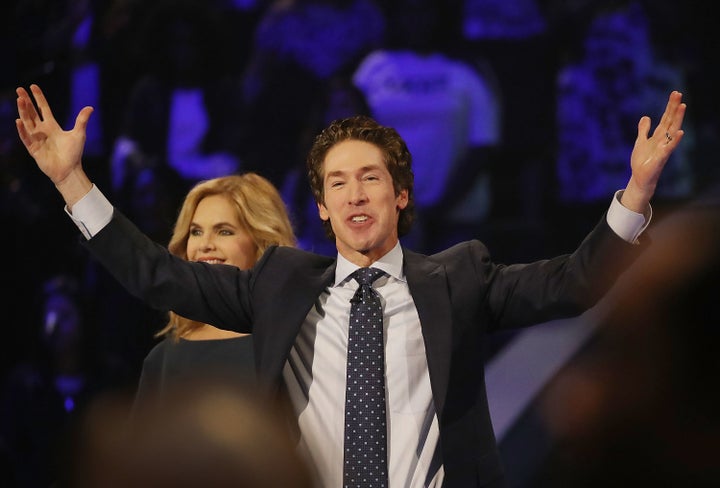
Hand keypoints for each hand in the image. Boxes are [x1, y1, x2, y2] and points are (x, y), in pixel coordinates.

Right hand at [16, 84, 94, 205]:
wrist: (69, 171)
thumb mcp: (79, 134)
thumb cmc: (74, 154)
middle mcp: (42, 131)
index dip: (38, 98)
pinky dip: (22, 130)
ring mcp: (36, 139)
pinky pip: (26, 137)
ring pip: (27, 122)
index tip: (33, 86)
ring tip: (19, 100)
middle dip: (25, 101)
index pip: (43, 108)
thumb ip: (82, 120)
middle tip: (19, 89)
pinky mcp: (33, 149)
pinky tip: (19, 120)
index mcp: (52, 126)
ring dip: (23, 111)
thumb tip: (90, 107)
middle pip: (32, 113)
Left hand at [621, 90, 685, 212]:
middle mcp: (664, 139)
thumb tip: (646, 117)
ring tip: (682, 106)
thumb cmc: (642, 161)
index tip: (675, 93)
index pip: (666, 118)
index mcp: (658, 135)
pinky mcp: (662, 157)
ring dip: (678, 118)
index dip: (670, 106)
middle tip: (679, 93)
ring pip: (673, 130)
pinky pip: (670, 147)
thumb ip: (644, 130)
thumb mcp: (640, 141)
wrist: (640, 177)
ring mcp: (664, 147)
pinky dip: (675, 140)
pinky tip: (680, 132)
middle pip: (670, 120)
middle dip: (674, 107)